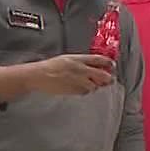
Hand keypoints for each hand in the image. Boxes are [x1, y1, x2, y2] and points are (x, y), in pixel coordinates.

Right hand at [1, 54, 115, 98]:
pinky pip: (86, 92)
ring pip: (95, 85)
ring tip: (87, 82)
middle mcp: (80, 69)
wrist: (37, 76)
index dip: (109, 63)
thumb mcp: (67, 58)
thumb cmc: (50, 67)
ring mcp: (78, 81)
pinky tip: (78, 87)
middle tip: (109, 79)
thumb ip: (83, 61)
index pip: (100, 60)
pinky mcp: (74, 90)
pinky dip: (85, 90)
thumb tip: (97, 65)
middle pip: (103, 75)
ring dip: (95, 85)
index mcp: (78, 59)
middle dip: (108, 78)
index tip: (112, 65)